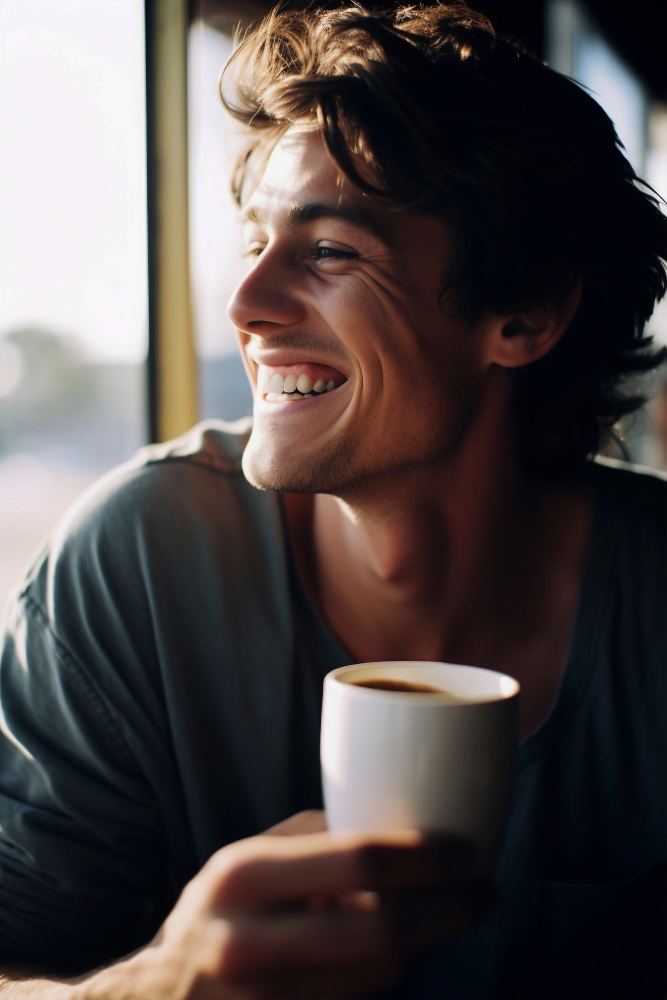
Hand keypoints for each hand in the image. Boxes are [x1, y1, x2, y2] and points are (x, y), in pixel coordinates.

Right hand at [82, 812, 494, 999]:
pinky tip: (412, 952)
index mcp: (242, 877)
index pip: (358, 858)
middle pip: (383, 929)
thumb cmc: (215, 916)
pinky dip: (399, 975)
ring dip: (432, 943)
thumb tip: (393, 817)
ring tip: (454, 914)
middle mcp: (249, 942)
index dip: (426, 857)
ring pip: (383, 973)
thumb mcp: (243, 861)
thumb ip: (310, 838)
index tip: (469, 851)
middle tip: (486, 892)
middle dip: (451, 910)